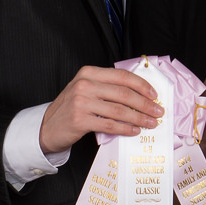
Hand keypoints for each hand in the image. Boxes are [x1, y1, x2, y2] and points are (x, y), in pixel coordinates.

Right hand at [39, 65, 162, 152]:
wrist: (47, 127)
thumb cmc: (71, 108)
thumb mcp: (86, 90)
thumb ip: (107, 88)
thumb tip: (140, 95)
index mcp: (89, 73)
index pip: (122, 76)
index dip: (141, 85)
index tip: (154, 95)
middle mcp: (84, 84)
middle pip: (123, 93)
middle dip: (145, 104)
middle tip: (158, 111)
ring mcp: (81, 102)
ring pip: (119, 110)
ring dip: (139, 118)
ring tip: (151, 123)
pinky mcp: (80, 120)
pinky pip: (110, 125)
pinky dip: (125, 128)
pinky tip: (134, 131)